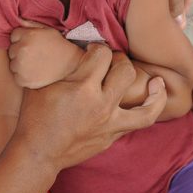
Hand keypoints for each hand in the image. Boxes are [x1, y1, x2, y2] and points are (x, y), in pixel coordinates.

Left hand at [8, 20, 82, 88]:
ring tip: (35, 64)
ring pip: (13, 64)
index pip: (13, 36)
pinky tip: (35, 73)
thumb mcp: (47, 30)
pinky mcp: (23, 79)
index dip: (22, 39)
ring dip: (20, 64)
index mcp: (27, 35)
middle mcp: (22, 50)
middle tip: (34, 54)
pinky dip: (23, 76)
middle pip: (11, 50)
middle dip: (20, 52)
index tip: (32, 44)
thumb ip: (31, 24)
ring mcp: (21, 66)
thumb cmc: (59, 46)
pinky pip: (16, 76)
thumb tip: (18, 19)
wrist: (71, 66)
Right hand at [13, 44, 166, 171]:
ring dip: (154, 93)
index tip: (90, 50)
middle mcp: (101, 105)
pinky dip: (147, 111)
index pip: (102, 54)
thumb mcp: (38, 84)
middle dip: (119, 60)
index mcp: (82, 87)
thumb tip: (56, 39)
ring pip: (146, 107)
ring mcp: (110, 124)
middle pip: (125, 71)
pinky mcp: (112, 137)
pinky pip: (138, 124)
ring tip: (157, 81)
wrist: (38, 153)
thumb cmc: (35, 117)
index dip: (97, 47)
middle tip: (110, 60)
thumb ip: (54, 63)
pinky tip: (152, 102)